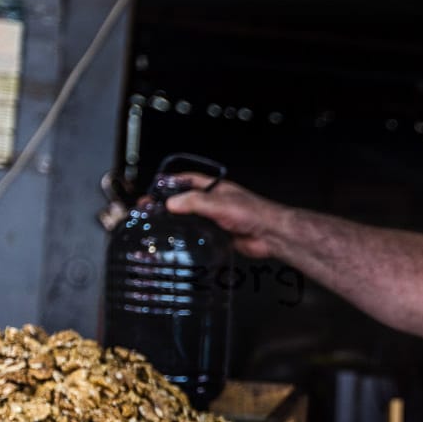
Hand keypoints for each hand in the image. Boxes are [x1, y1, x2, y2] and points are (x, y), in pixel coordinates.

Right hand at [163, 173, 281, 258]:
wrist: (270, 234)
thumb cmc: (255, 212)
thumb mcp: (220, 203)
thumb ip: (195, 202)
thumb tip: (173, 202)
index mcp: (214, 187)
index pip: (187, 180)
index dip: (170, 183)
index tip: (154, 188)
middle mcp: (214, 201)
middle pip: (186, 201)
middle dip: (169, 204)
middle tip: (152, 210)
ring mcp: (216, 218)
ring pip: (191, 218)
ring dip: (178, 222)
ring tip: (160, 225)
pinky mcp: (218, 235)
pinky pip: (199, 234)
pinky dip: (189, 236)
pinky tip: (180, 240)